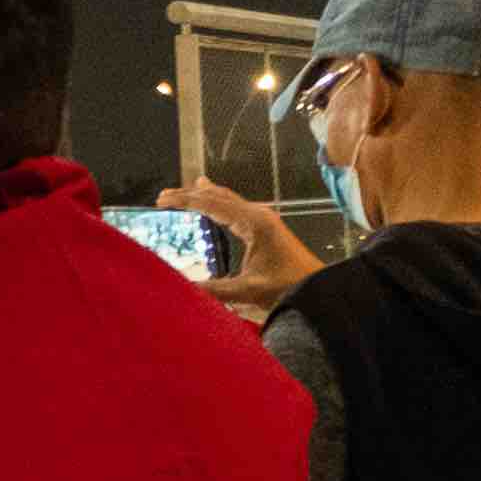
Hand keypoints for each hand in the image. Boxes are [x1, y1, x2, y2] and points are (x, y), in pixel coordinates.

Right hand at [161, 179, 318, 315]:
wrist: (320, 290)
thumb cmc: (288, 289)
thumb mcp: (248, 292)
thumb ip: (213, 290)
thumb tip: (181, 287)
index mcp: (253, 223)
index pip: (212, 204)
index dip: (185, 201)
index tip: (161, 201)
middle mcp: (259, 215)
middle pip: (219, 197)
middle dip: (191, 194)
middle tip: (164, 195)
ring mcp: (264, 221)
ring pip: (229, 200)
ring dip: (206, 196)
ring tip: (189, 189)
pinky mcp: (267, 230)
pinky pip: (237, 209)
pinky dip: (220, 204)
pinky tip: (217, 207)